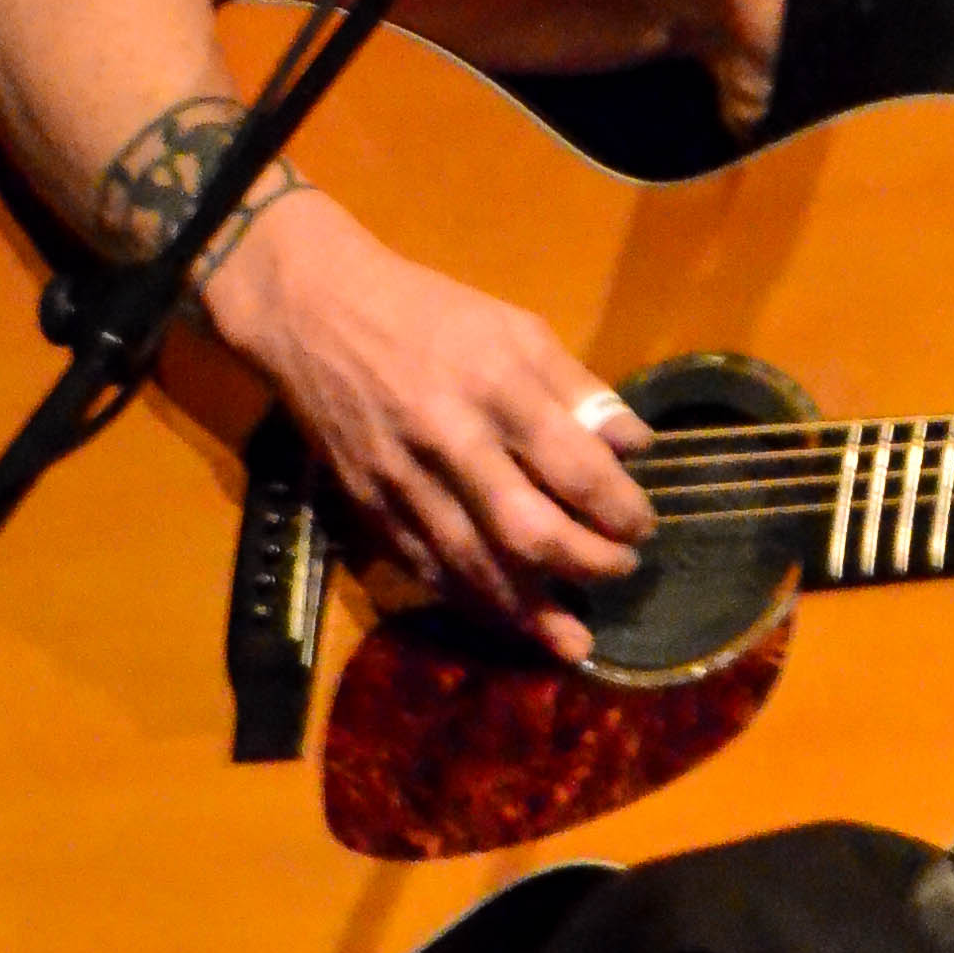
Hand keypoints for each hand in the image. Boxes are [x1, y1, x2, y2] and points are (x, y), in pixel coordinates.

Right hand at [200, 190, 653, 659]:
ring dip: (529, 611)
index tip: (641, 525)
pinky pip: (423, 568)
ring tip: (573, 640)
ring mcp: (403, 479)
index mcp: (497, 387)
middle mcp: (450, 440)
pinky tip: (505, 621)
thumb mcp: (516, 327)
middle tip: (620, 571)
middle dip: (584, 565)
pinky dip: (469, 601)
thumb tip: (635, 446)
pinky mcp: (367, 504)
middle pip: (526, 530)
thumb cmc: (430, 312)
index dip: (619, 509)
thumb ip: (577, 388)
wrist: (312, 311)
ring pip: (472, 564)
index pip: (574, 468)